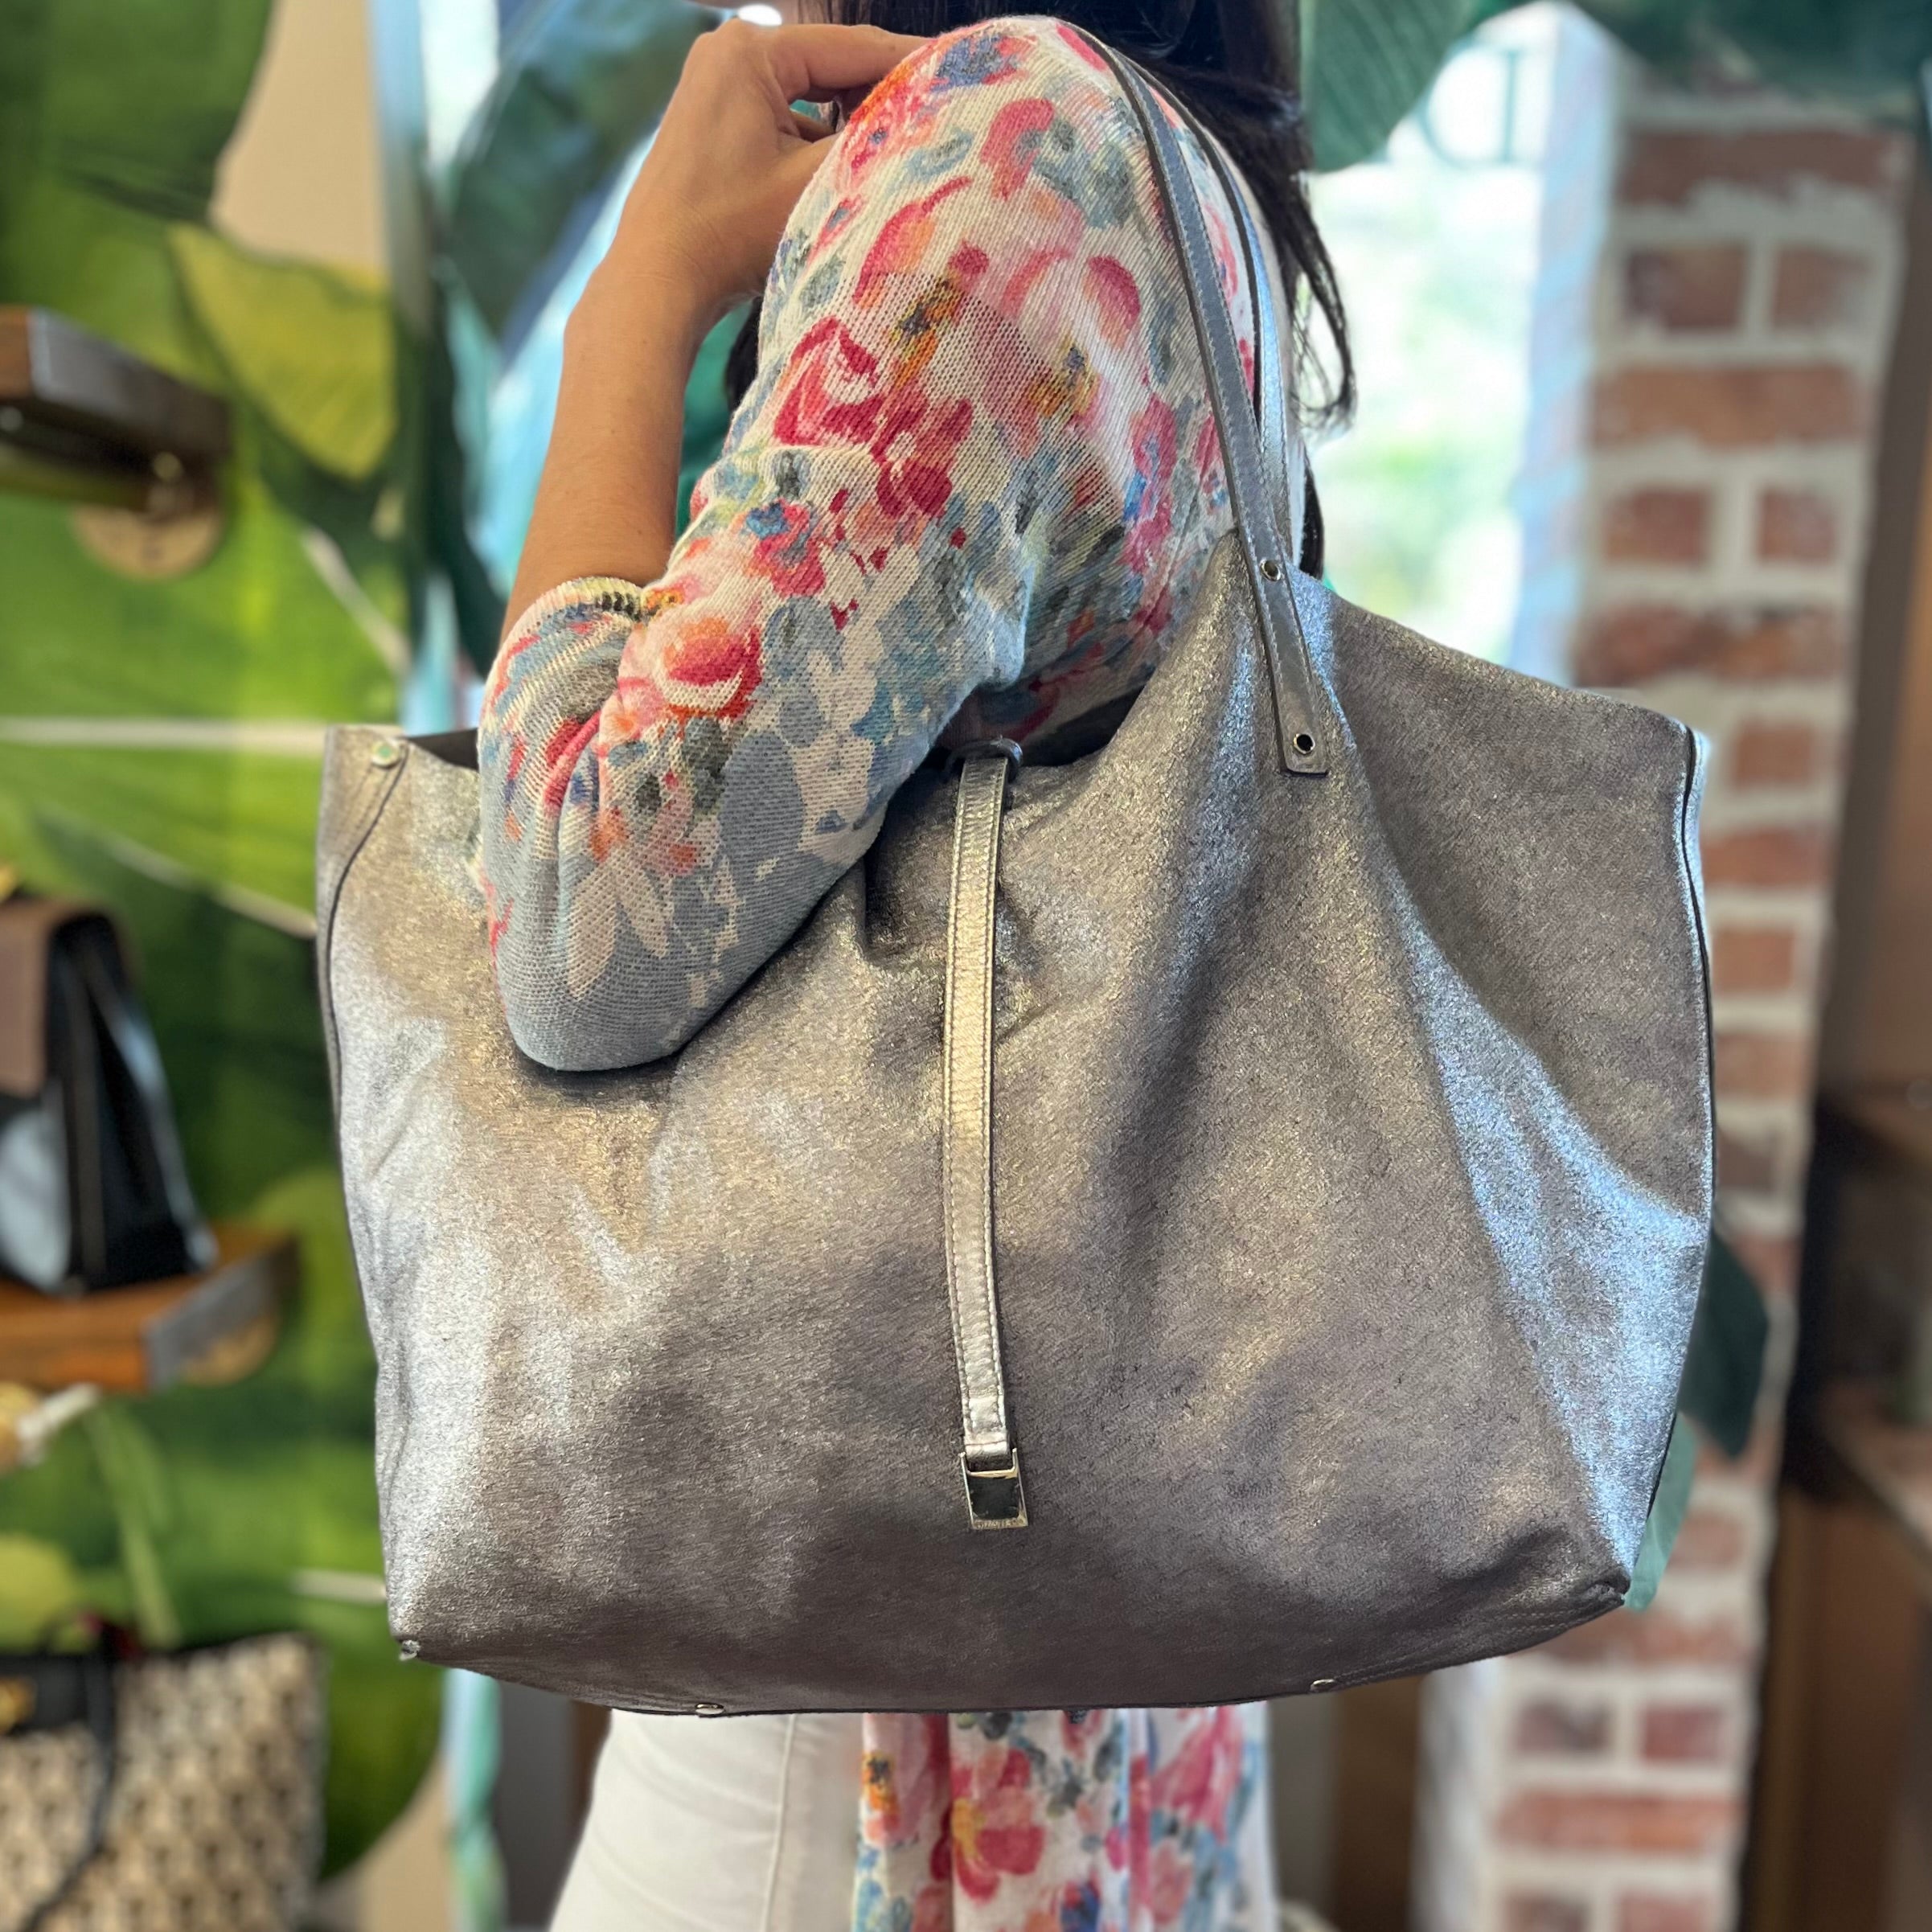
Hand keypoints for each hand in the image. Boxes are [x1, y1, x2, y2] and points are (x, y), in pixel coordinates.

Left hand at [596, 19, 926, 334]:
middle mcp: (727, 52)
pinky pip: (782, 122)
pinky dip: (815, 146)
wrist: (655, 285)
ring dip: (850, 128)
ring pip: (809, 99)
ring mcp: (714, 87)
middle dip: (881, 99)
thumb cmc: (729, 234)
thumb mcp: (817, 183)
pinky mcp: (710, 124)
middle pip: (831, 68)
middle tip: (942, 122)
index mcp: (751, 49)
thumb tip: (932, 120)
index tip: (964, 79)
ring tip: (902, 155)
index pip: (855, 47)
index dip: (915, 66)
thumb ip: (876, 142)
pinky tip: (848, 177)